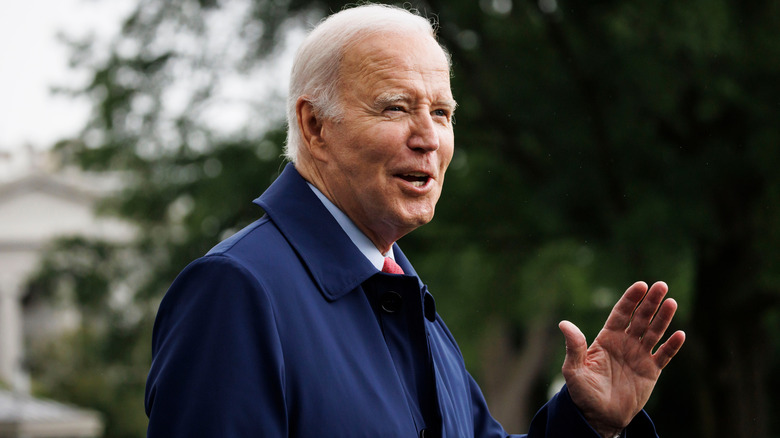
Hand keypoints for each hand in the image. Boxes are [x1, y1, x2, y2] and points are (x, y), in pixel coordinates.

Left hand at [558, 281, 685, 437]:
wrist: (600, 416)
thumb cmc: (583, 392)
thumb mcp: (574, 370)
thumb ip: (573, 347)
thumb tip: (564, 324)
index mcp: (607, 338)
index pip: (621, 313)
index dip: (631, 299)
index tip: (641, 285)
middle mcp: (625, 343)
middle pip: (640, 318)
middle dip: (650, 302)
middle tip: (661, 286)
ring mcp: (639, 356)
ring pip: (654, 332)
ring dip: (663, 318)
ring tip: (672, 303)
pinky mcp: (651, 371)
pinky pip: (664, 355)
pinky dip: (672, 346)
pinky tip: (680, 334)